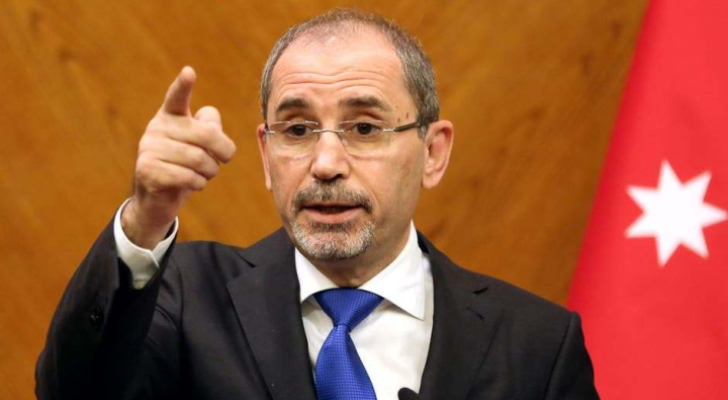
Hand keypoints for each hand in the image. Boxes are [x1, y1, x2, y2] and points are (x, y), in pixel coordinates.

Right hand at [121, 66, 236, 248]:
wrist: (157, 199)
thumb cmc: (184, 166)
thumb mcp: (199, 145)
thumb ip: (209, 128)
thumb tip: (210, 123)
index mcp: (171, 116)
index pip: (177, 97)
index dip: (183, 85)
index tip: (189, 72)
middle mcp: (156, 127)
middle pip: (207, 135)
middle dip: (223, 152)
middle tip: (221, 161)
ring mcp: (148, 148)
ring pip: (199, 159)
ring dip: (210, 172)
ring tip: (203, 174)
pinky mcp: (147, 170)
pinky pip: (188, 177)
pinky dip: (198, 184)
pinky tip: (191, 184)